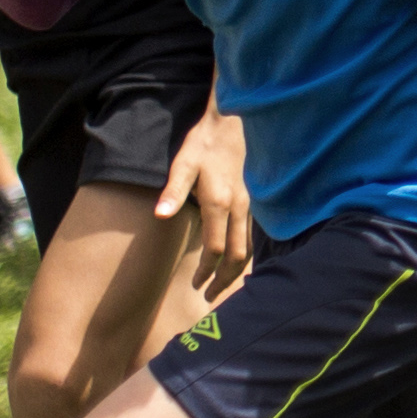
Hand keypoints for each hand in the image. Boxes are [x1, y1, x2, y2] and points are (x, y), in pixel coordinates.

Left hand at [156, 112, 254, 302]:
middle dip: (224, 280)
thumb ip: (173, 191)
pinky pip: (253, 236)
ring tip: (222, 284)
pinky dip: (245, 255)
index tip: (195, 284)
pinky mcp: (255, 200)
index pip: (215, 249)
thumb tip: (161, 215)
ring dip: (236, 271)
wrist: (233, 121)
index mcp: (219, 202)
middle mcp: (239, 207)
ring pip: (248, 247)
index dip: (206, 271)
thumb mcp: (183, 163)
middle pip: (237, 256)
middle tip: (209, 296)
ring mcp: (250, 205)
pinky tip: (236, 260)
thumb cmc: (204, 143)